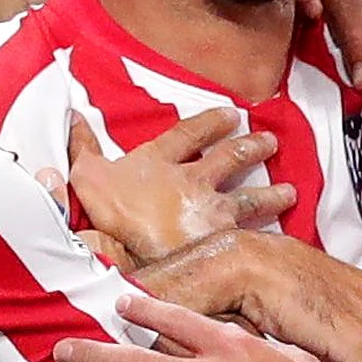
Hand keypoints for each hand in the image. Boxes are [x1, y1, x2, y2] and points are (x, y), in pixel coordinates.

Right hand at [64, 110, 295, 265]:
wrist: (125, 248)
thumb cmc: (103, 210)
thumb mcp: (84, 172)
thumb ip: (80, 144)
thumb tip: (70, 114)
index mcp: (160, 161)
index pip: (189, 134)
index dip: (210, 122)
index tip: (231, 114)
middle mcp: (191, 180)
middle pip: (228, 158)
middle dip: (250, 148)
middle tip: (270, 141)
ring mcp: (209, 210)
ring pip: (249, 198)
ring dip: (271, 193)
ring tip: (291, 191)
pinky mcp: (220, 240)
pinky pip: (251, 234)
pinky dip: (268, 235)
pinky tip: (282, 238)